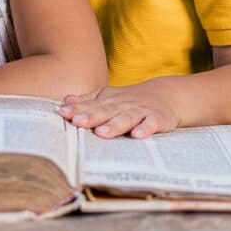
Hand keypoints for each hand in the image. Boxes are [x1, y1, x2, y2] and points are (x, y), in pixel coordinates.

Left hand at [60, 83, 179, 138]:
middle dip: (92, 116)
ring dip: (115, 125)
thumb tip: (65, 102)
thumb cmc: (130, 101)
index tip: (63, 114)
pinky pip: (152, 123)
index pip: (91, 105)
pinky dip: (145, 128)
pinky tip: (137, 135)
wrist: (167, 95)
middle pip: (106, 111)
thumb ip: (88, 100)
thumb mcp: (109, 97)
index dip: (78, 109)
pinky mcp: (158, 118)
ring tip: (102, 133)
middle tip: (78, 122)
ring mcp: (141, 111)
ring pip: (127, 117)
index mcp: (109, 100)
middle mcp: (124, 104)